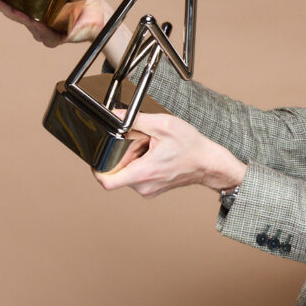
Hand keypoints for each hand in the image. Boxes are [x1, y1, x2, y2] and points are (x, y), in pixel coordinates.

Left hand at [93, 113, 246, 198]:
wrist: (208, 163)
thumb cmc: (191, 147)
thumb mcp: (163, 125)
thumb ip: (135, 120)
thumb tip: (116, 115)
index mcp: (142, 172)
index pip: (106, 181)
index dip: (96, 168)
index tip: (99, 155)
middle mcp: (143, 186)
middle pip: (117, 169)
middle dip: (123, 153)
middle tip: (141, 142)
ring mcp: (148, 190)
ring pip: (127, 172)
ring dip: (133, 157)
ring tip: (151, 147)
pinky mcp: (152, 189)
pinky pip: (137, 175)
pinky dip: (141, 163)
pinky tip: (155, 154)